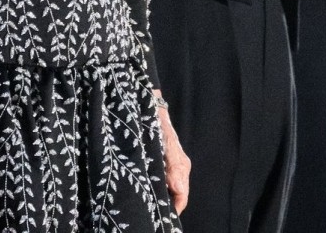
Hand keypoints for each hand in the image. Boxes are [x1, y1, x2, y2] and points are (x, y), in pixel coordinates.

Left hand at [155, 96, 189, 213]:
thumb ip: (173, 167)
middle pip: (175, 196)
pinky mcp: (160, 164)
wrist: (147, 107)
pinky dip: (154, 189)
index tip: (160, 218)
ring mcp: (169, 167)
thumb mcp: (165, 146)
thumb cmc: (157, 125)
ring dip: (158, 198)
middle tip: (149, 214)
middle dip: (165, 206)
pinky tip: (143, 192)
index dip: (174, 209)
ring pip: (167, 190)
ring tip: (145, 206)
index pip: (181, 197)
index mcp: (181, 167)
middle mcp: (178, 169)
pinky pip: (160, 182)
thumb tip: (179, 190)